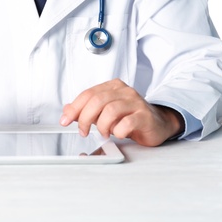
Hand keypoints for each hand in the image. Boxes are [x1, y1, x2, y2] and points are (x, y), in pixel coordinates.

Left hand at [59, 79, 184, 145]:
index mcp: (112, 87)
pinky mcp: (145, 116)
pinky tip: (119, 134)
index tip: (65, 120)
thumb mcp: (104, 112)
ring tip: (104, 133)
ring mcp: (136, 103)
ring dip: (102, 126)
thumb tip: (66, 110)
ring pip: (110, 111)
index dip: (74, 108)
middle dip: (84, 118)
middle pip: (97, 101)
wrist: (157, 123)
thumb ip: (86, 110)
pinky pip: (127, 123)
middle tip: (83, 131)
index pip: (88, 94)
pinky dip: (118, 131)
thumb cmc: (129, 117)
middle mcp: (124, 91)